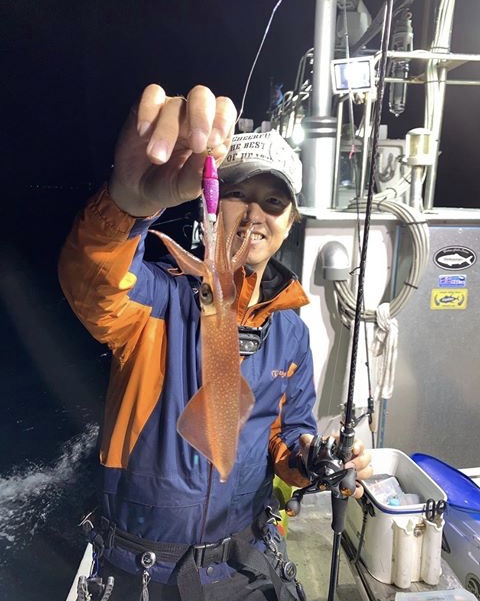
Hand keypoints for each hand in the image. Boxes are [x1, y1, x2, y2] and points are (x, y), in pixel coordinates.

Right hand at [109, 84, 236, 215]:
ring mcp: (171, 110)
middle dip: (201, 118)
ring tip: (156, 157)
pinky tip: (143, 134)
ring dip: (166, 132)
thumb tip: (216, 151)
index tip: (213, 142)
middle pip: (203, 97)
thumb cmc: (168, 186)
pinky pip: (151, 95)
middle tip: (196, 144)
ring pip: (175, 104)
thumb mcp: (186, 188)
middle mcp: (193, 117)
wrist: (138, 190)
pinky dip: (148, 112)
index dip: (222, 120)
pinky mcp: (147, 107)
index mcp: (211, 134)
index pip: (225, 111)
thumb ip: (199, 173)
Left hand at [299, 434, 372, 498]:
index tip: (354, 450)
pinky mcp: (350, 482)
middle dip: (359, 463)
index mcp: (344, 445)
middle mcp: (352, 456)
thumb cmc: (314, 455)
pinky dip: (356, 489)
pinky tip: (348, 488)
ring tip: (348, 476)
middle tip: (347, 466)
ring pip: (367, 471)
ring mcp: (353, 470)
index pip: (358, 443)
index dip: (358, 446)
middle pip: (366, 458)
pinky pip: (359, 488)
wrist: (309, 468)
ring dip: (360, 474)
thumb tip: (305, 439)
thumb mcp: (309, 444)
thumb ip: (307, 439)